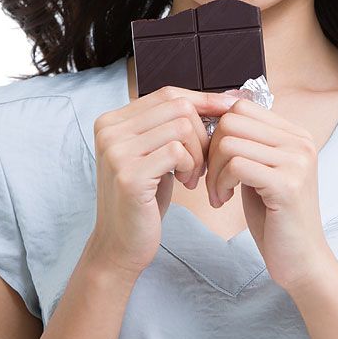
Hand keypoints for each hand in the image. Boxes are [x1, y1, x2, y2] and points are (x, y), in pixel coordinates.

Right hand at [88, 86, 238, 279]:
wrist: (121, 245)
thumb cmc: (144, 200)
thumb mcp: (155, 155)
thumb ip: (172, 126)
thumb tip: (223, 99)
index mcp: (112, 121)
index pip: (167, 94)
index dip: (202, 100)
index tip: (229, 110)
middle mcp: (109, 130)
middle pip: (178, 106)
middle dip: (202, 133)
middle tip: (202, 163)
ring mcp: (117, 151)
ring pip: (182, 127)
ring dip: (198, 153)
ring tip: (192, 176)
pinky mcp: (129, 175)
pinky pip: (177, 152)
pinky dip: (191, 167)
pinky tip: (185, 184)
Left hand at [205, 98, 333, 291]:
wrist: (301, 260)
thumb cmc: (276, 218)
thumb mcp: (261, 172)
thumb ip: (249, 145)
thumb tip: (219, 118)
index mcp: (296, 135)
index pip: (242, 107)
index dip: (217, 132)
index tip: (214, 162)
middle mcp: (301, 142)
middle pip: (232, 121)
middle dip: (211, 150)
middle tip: (211, 180)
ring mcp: (296, 161)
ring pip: (229, 142)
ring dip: (213, 171)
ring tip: (217, 194)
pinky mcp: (287, 184)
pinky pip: (236, 165)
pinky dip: (219, 183)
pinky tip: (223, 201)